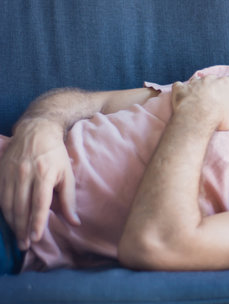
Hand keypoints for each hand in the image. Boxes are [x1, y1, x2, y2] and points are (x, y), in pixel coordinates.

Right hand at [0, 119, 79, 249]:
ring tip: (18, 237)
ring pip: (8, 204)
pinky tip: (9, 220)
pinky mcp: (1, 171)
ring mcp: (10, 172)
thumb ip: (69, 199)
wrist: (36, 130)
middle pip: (21, 207)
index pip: (39, 204)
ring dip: (12, 223)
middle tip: (26, 245)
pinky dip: (4, 210)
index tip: (36, 238)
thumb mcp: (67, 174)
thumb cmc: (56, 154)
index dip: (37, 222)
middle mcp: (25, 174)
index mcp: (44, 174)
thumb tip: (74, 222)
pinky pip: (0, 196)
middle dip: (23, 229)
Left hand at [171, 75, 228, 130]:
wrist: (196, 118)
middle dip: (218, 85)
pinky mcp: (180, 90)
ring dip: (200, 85)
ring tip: (202, 92)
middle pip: (215, 79)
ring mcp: (193, 84)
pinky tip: (182, 91)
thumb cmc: (220, 116)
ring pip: (198, 80)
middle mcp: (209, 80)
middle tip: (220, 93)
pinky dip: (181, 88)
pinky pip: (180, 85)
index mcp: (225, 84)